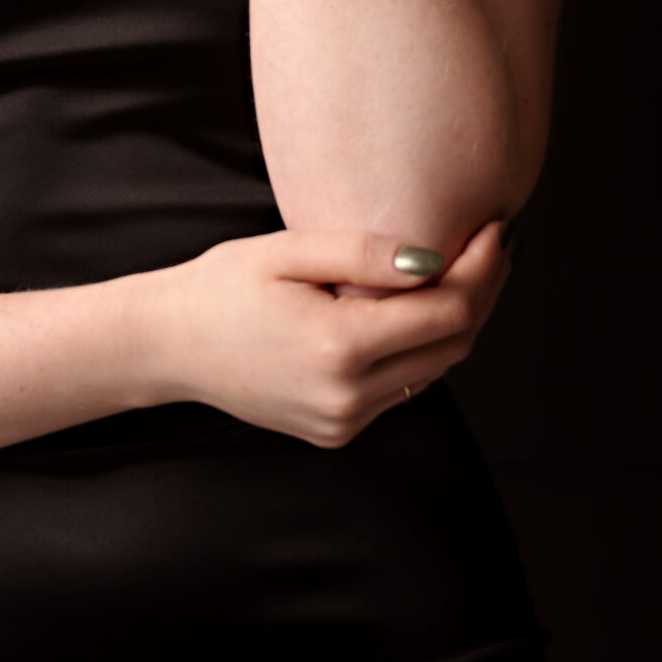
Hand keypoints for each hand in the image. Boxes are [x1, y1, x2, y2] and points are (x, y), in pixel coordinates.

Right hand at [125, 218, 510, 448]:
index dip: (483, 269)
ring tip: (459, 271)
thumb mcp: (287, 252)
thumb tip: (436, 260)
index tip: (494, 229)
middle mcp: (348, 396)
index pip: (449, 311)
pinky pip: (400, 389)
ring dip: (455, 322)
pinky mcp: (336, 431)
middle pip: (454, 345)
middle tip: (490, 246)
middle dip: (482, 292)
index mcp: (339, 347)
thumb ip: (364, 254)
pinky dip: (418, 350)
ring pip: (433, 371)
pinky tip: (410, 311)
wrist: (167, 347)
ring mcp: (343, 421)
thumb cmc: (221, 288)